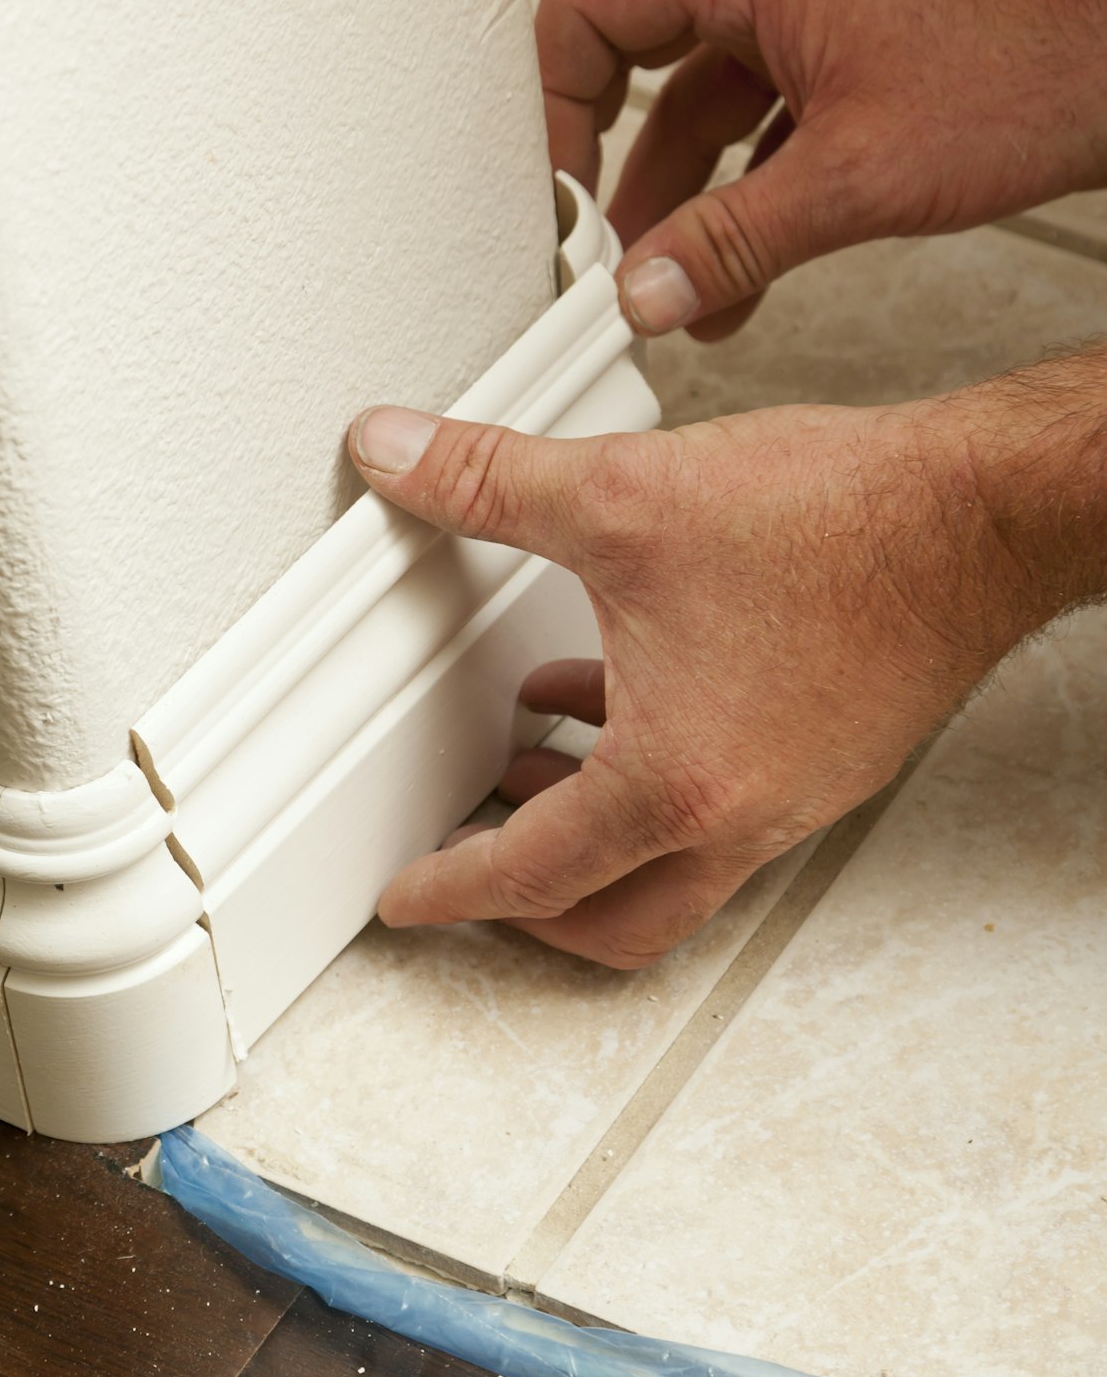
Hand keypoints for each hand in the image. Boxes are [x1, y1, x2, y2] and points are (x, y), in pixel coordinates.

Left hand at [347, 371, 1105, 967]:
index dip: (450, 889)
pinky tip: (627, 693)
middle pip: (611, 921)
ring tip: (530, 769)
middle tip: (469, 870)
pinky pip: (720, 812)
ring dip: (592, 839)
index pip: (530, 875)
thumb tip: (395, 455)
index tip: (409, 900)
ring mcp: (791, 798)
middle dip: (527, 908)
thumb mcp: (623, 496)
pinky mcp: (828, 762)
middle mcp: (738, 816)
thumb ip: (487, 479)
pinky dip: (655, 785)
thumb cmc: (843, 524)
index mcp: (672, 786)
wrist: (981, 516)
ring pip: (669, 870)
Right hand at [536, 0, 1106, 339]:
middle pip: (635, 70)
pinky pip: (755, 140)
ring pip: (699, 118)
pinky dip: (735, 209)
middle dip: (614, 173)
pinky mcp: (842, 75)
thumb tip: (647, 292)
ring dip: (678, 209)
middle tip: (595, 250)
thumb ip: (734, 241)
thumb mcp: (853, 177)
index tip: (554, 189)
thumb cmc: (1016, 73)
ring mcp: (806, 28)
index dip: (552, 100)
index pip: (591, 8)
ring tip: (664, 292)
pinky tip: (732, 283)